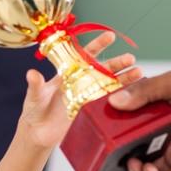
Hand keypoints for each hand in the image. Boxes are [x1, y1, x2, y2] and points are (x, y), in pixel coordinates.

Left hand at [18, 32, 141, 148]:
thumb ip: (36, 85)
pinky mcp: (92, 111)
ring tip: (138, 73)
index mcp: (68, 73)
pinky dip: (123, 96)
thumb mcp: (34, 97)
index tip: (110, 37)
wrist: (38, 133)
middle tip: (130, 58)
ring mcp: (88, 96)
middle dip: (116, 62)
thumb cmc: (34, 111)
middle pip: (102, 68)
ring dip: (124, 78)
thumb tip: (31, 73)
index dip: (97, 45)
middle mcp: (80, 82)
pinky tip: (135, 92)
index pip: (84, 55)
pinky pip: (110, 101)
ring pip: (109, 84)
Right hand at [109, 71, 170, 170]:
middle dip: (116, 157)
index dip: (111, 132)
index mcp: (153, 117)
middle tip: (108, 154)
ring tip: (133, 164)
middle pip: (128, 152)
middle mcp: (159, 138)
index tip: (98, 131)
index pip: (124, 127)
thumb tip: (114, 102)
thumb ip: (144, 91)